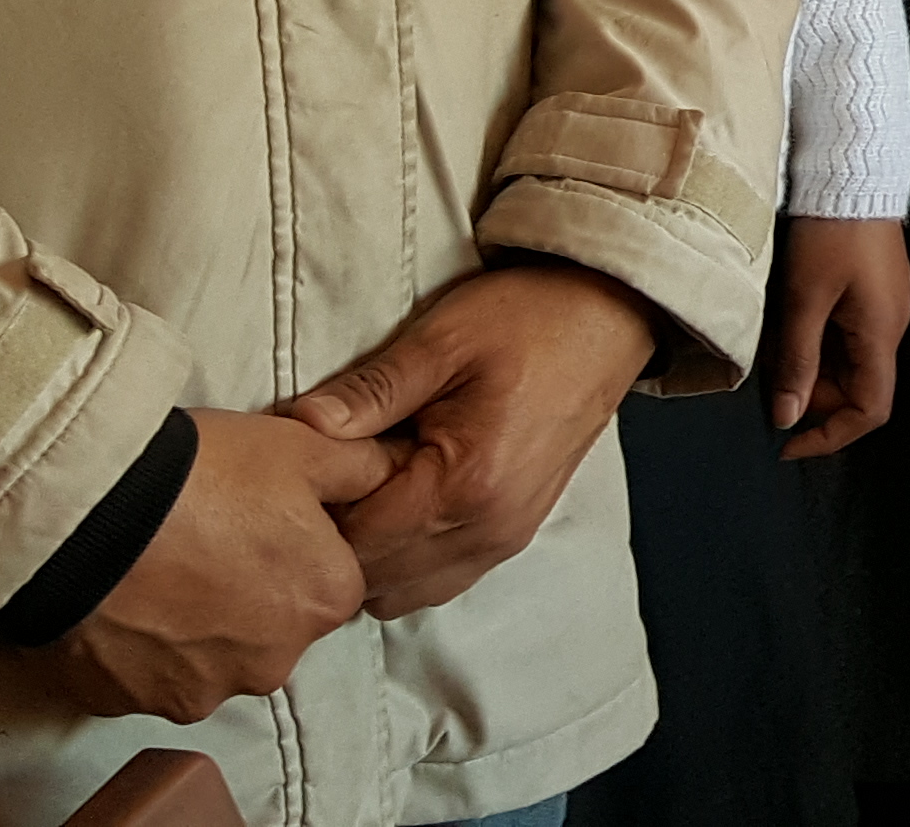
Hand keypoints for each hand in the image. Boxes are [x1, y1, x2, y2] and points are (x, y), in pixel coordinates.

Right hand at [48, 409, 397, 721]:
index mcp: (326, 600)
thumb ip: (361, 467)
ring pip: (210, 654)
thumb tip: (391, 473)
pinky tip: (119, 598)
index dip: (293, 539)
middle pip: (272, 622)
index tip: (252, 513)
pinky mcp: (133, 703)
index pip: (328, 575)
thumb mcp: (302, 448)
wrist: (86, 516)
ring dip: (191, 622)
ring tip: (153, 564)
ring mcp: (202, 690)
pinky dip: (139, 645)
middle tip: (199, 535)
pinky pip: (147, 674)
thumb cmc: (201, 477)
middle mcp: (274, 662)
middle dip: (245, 588)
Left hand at [289, 262, 655, 618]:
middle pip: (377, 578)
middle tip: (327, 482)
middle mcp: (488, 529)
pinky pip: (440, 580)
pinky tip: (397, 508)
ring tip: (364, 493)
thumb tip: (300, 426)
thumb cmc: (531, 319)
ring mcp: (505, 539)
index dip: (318, 512)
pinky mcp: (513, 534)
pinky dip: (406, 561)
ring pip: (406, 592)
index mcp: (465, 484)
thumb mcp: (441, 339)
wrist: (609, 317)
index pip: (358, 541)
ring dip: (372, 557)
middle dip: (340, 540)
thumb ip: (370, 391)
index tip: (305, 472)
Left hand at [762, 217, 909, 458]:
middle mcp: (892, 327)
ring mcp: (886, 308)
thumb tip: (787, 416)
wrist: (854, 173)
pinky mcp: (875, 291)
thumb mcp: (805, 299)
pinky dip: (820, 343)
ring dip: (813, 367)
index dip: (831, 436)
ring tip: (776, 346)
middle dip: (813, 397)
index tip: (789, 444)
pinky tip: (794, 322)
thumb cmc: (831, 233)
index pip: (870, 410)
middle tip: (770, 381)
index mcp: (881, 334)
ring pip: (850, 363)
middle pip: (858, 389)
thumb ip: (797, 361)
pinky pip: (850, 336)